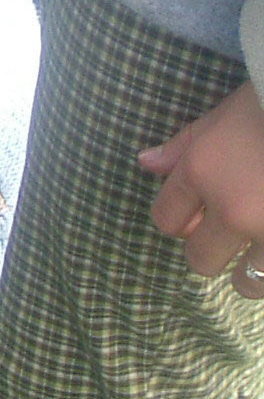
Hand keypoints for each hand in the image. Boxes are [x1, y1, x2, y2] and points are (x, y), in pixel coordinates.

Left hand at [141, 81, 263, 296]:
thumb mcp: (224, 115)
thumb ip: (184, 146)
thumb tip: (146, 164)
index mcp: (203, 172)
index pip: (166, 219)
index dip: (179, 219)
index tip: (196, 216)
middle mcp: (234, 210)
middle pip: (200, 260)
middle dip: (211, 250)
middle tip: (233, 235)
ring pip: (248, 282)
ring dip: (252, 271)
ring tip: (263, 248)